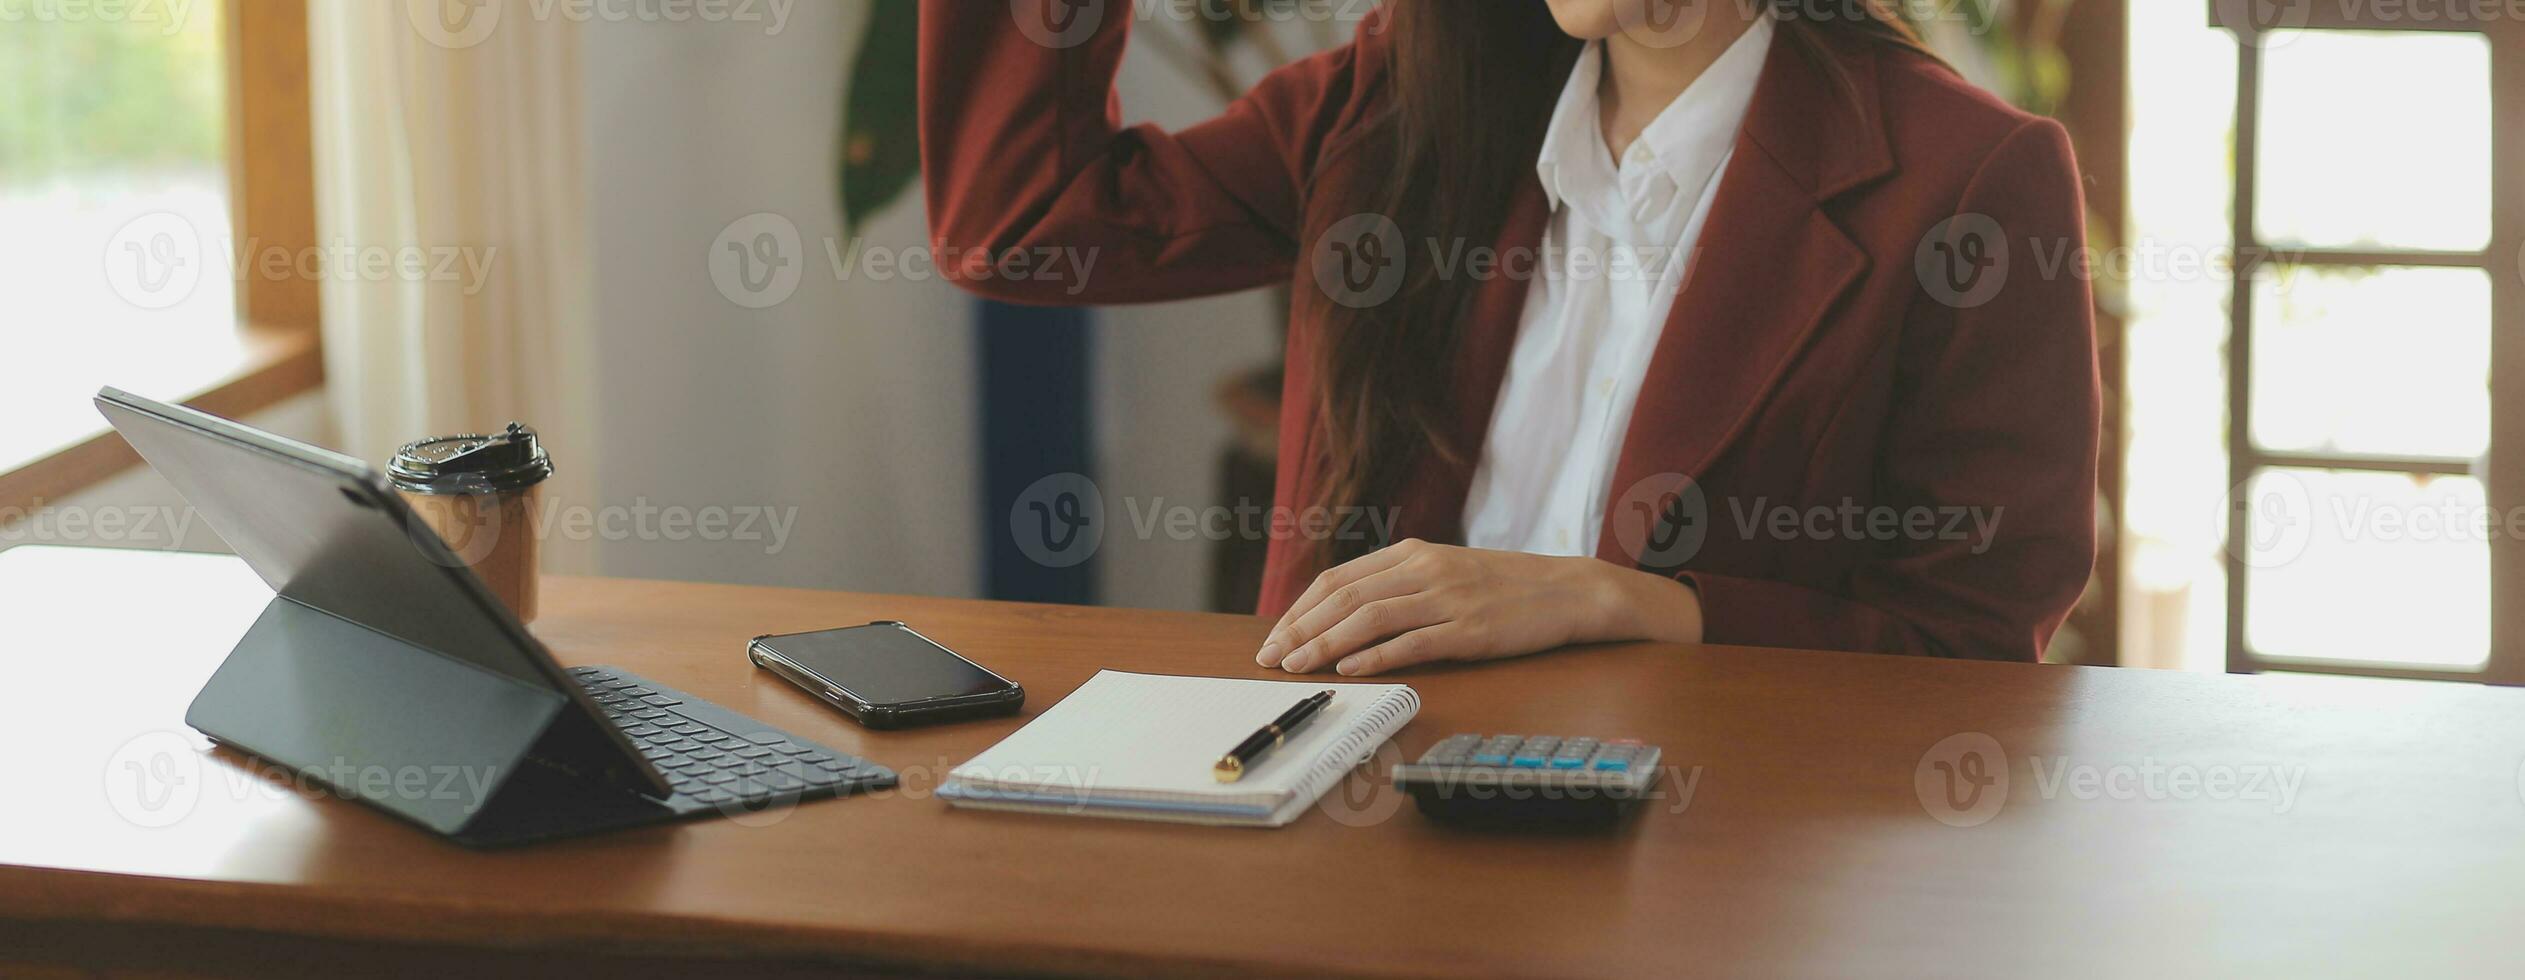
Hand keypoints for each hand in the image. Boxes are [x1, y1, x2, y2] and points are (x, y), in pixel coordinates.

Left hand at [1253, 539, 1703, 676]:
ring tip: (1296, 665)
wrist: (1570, 591)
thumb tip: (1346, 612)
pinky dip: (1375, 656)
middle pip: (1345, 597)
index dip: (1300, 608)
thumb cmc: (1505, 588)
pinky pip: (1413, 642)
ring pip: (1370, 618)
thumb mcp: (1446, 572)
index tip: (1275, 635)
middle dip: (1300, 628)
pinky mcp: (1470, 630)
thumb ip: (1400, 585)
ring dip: (1325, 643)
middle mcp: (1425, 570)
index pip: (1339, 579)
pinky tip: (1348, 669)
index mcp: (1414, 553)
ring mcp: (1447, 599)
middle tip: (1271, 657)